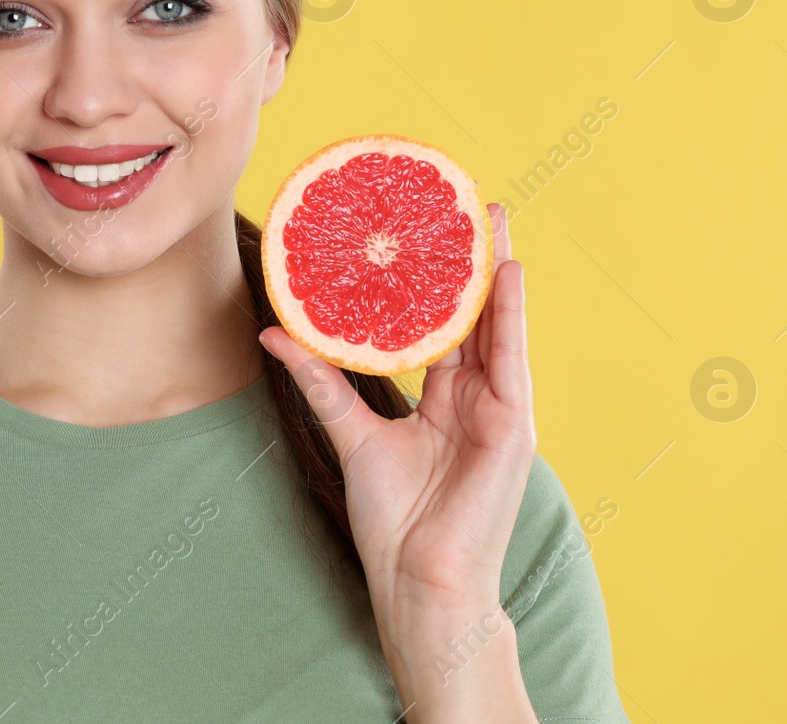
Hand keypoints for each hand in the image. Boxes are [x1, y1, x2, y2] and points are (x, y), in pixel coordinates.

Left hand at [258, 203, 535, 633]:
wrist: (419, 583)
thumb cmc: (395, 521)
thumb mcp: (351, 433)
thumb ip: (321, 380)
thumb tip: (274, 333)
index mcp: (447, 401)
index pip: (447, 326)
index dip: (441, 281)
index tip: (432, 231)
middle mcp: (477, 399)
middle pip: (477, 316)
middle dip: (475, 262)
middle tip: (472, 204)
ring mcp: (499, 412)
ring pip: (498, 327)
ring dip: (497, 272)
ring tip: (492, 218)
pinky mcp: (511, 429)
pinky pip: (511, 360)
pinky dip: (511, 315)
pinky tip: (508, 273)